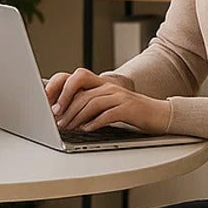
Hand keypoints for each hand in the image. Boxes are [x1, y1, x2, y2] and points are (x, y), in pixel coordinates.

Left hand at [45, 68, 170, 134]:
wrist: (159, 114)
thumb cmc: (131, 112)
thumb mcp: (109, 104)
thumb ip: (90, 105)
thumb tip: (65, 115)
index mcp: (102, 84)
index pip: (76, 78)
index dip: (61, 88)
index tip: (48, 103)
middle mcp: (109, 87)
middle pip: (82, 93)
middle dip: (66, 107)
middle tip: (56, 120)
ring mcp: (119, 97)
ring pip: (92, 103)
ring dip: (76, 117)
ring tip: (68, 127)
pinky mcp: (128, 108)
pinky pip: (107, 114)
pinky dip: (95, 122)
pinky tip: (86, 129)